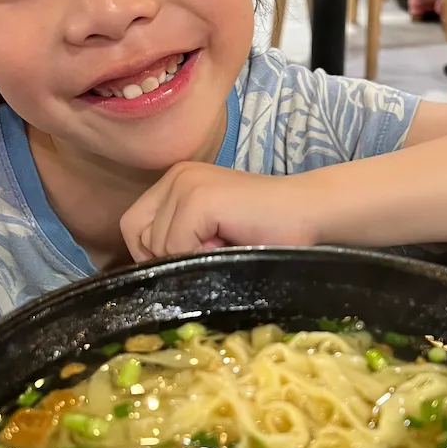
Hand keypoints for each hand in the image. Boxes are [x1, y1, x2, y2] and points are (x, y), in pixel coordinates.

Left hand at [120, 163, 319, 261]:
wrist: (312, 213)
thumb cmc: (267, 231)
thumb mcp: (209, 232)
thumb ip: (177, 239)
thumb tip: (144, 271)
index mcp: (175, 180)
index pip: (134, 227)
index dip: (154, 254)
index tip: (190, 258)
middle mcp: (175, 175)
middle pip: (139, 237)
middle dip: (170, 257)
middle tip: (214, 250)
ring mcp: (185, 184)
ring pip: (158, 246)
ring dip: (191, 258)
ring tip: (227, 244)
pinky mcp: (199, 199)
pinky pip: (177, 246)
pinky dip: (202, 257)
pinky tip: (231, 243)